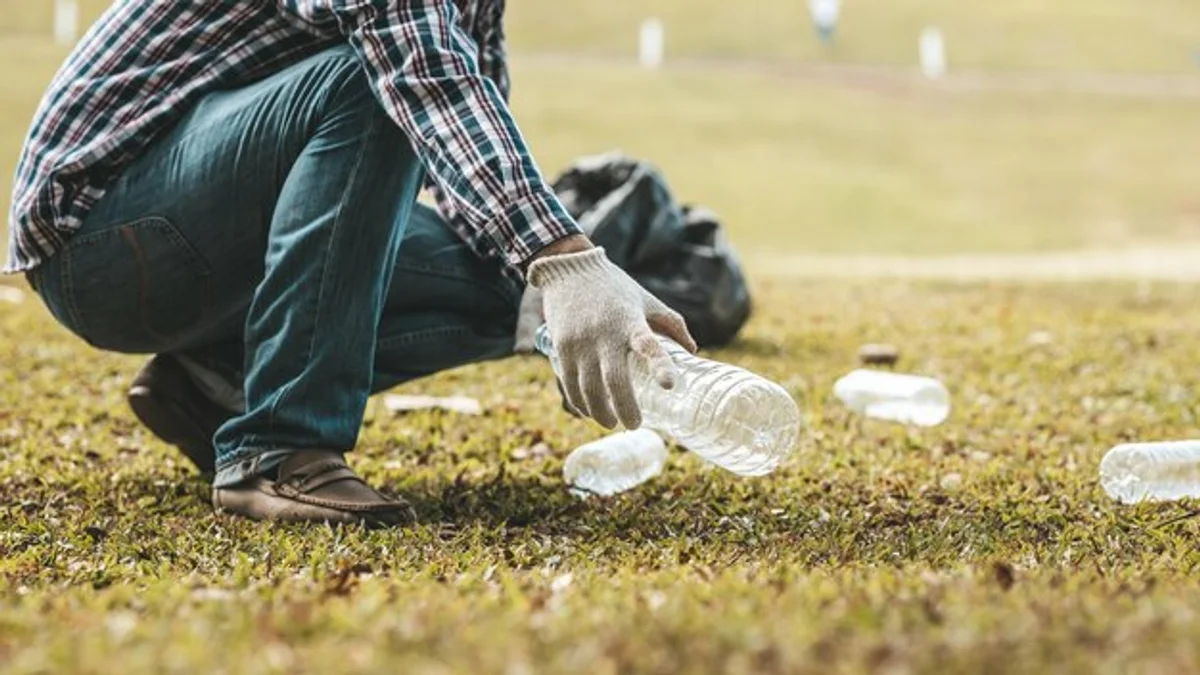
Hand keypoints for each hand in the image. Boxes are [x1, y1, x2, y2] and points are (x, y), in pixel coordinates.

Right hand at [527, 245, 697, 428]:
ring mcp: (581, 342)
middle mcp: (605, 333)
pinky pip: (569, 383)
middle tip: (635, 425)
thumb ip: (671, 324)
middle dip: (625, 408)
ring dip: (600, 411)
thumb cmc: (615, 287)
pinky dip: (579, 403)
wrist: (570, 268)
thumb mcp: (646, 300)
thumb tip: (693, 352)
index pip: (648, 345)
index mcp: (631, 321)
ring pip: (589, 388)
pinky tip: (587, 412)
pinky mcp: (562, 346)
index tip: (670, 385)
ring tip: (610, 422)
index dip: (659, 366)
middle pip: (615, 380)